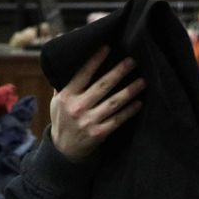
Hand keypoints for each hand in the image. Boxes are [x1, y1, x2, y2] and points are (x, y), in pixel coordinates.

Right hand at [50, 45, 145, 161]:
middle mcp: (78, 107)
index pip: (83, 74)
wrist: (63, 150)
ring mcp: (89, 121)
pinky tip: (139, 103)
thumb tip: (65, 60)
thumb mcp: (56, 101)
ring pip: (113, 102)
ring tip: (142, 81)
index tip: (107, 48)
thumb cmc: (62, 120)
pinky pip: (117, 119)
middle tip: (132, 61)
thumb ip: (63, 83)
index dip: (95, 60)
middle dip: (119, 72)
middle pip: (102, 86)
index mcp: (66, 96)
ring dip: (129, 91)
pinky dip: (129, 111)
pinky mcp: (99, 133)